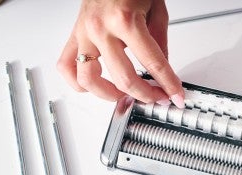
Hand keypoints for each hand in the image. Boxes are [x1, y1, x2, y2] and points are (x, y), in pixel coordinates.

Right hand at [57, 0, 184, 106]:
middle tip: (156, 97)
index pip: (153, 63)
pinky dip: (78, 83)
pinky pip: (66, 67)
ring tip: (125, 96)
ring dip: (110, 95)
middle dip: (146, 95)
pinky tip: (95, 86)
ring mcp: (84, 33)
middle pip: (124, 78)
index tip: (176, 95)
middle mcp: (101, 28)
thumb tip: (162, 71)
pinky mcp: (74, 35)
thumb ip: (160, 43)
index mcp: (126, 20)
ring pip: (90, 80)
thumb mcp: (157, 10)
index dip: (168, 84)